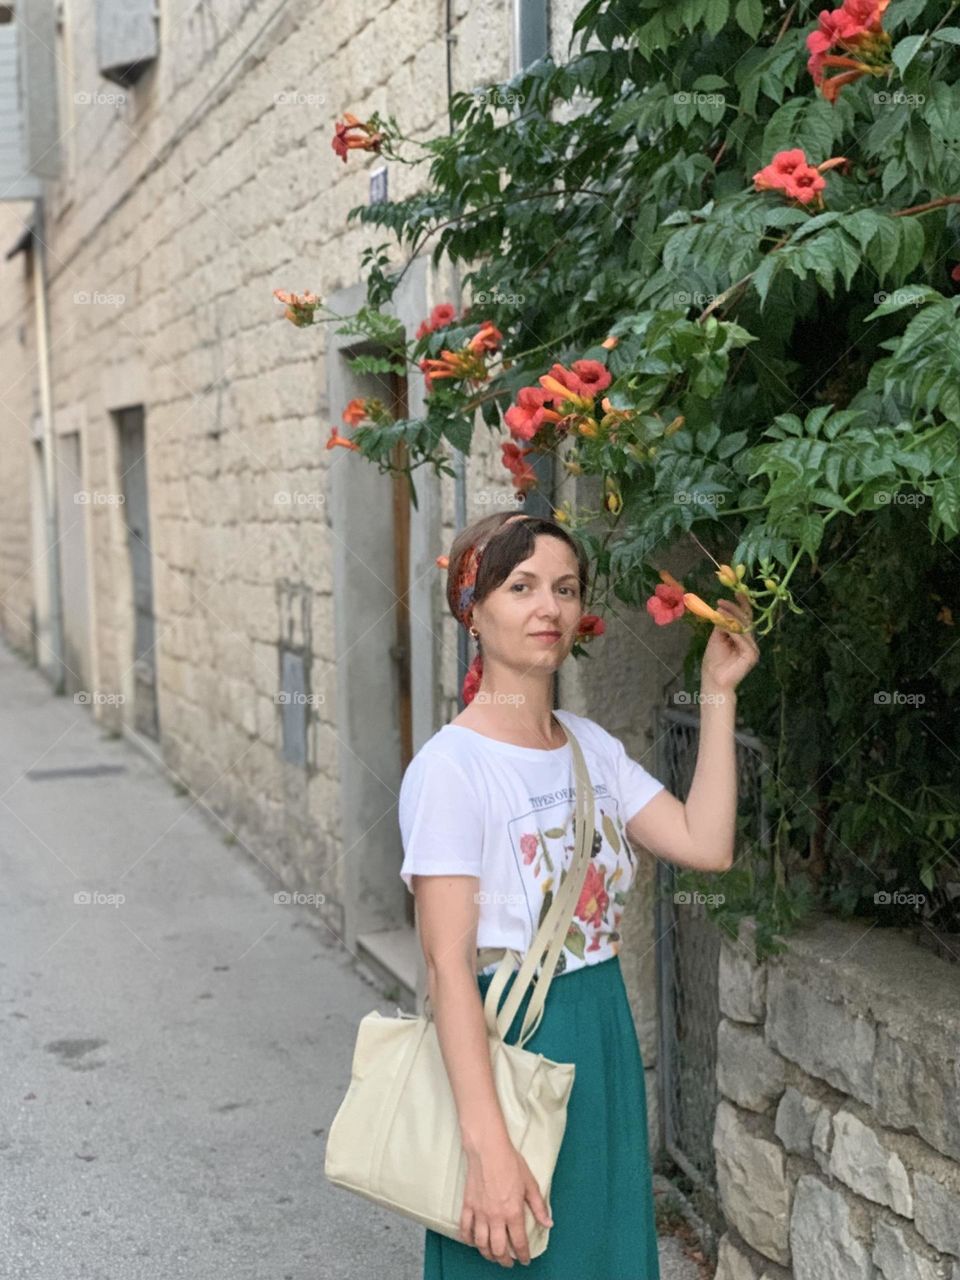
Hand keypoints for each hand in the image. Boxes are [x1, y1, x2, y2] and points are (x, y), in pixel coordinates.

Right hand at [459, 1135, 553, 1265]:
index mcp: (513, 1212)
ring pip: (481, 1243)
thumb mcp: (530, 1183)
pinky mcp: (468, 1206)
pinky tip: (473, 1241)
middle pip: (499, 1249)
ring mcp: (480, 1213)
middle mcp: (496, 1217)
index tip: (525, 1260)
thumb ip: (538, 1206)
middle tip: (509, 1262)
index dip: (523, 1255)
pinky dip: (468, 1239)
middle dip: (505, 1260)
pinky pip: (465, 1229)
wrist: (488, 1149)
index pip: (519, 1242)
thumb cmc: (511, 1163)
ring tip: (493, 1256)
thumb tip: (548, 1223)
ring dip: (488, 1254)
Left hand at [701, 592, 759, 693]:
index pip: (745, 618)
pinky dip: (732, 632)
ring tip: (719, 610)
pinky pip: (742, 639)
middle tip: (722, 602)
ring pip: (744, 628)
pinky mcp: (751, 656)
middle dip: (734, 609)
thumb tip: (723, 610)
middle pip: (746, 621)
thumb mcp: (716, 638)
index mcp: (743, 637)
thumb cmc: (714, 661)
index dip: (742, 605)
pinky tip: (723, 626)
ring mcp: (753, 649)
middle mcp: (750, 641)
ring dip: (731, 618)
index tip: (737, 593)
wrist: (713, 679)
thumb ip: (722, 625)